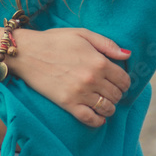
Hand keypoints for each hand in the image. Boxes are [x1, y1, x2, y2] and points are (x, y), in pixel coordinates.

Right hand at [10, 27, 130, 127]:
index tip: (119, 82)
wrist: (27, 52)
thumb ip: (107, 44)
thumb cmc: (55, 40)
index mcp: (99, 61)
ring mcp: (80, 93)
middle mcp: (92, 79)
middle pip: (117, 95)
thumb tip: (127, 55)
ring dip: (109, 107)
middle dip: (117, 94)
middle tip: (110, 91)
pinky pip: (89, 119)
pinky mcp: (67, 103)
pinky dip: (98, 121)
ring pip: (106, 108)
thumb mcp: (82, 34)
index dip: (124, 82)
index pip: (124, 79)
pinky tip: (98, 117)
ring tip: (104, 103)